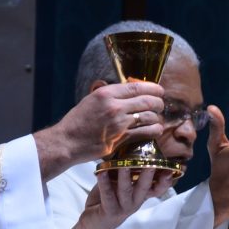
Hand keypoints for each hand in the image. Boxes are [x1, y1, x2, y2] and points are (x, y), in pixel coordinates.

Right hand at [33, 81, 164, 180]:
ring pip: (148, 117)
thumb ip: (108, 94)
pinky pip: (144, 132)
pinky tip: (156, 129)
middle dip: (158, 102)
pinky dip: (154, 130)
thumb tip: (126, 88)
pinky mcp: (121, 138)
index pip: (136, 87)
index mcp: (106, 93)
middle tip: (161, 104)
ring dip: (157, 117)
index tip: (159, 90)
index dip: (152, 88)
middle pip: (146, 101)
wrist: (67, 142)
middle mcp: (114, 106)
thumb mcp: (90, 100)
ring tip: (158, 118)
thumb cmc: (77, 121)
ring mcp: (119, 123)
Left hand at [66, 167, 175, 228]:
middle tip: (152, 162)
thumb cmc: (108, 200)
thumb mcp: (119, 185)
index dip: (165, 181)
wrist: (93, 224)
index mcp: (140, 195)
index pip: (157, 189)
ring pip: (126, 190)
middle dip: (149, 175)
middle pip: (144, 188)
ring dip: (125, 176)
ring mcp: (123, 208)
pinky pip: (107, 195)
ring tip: (125, 163)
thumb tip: (128, 150)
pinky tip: (101, 172)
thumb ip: (126, 172)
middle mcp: (135, 202)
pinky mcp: (110, 212)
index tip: (170, 169)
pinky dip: (104, 182)